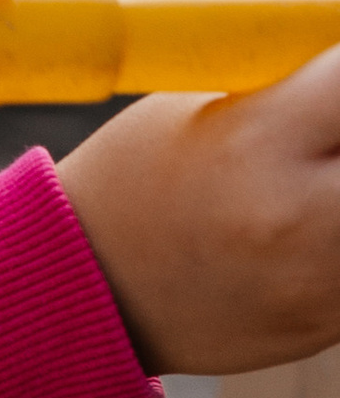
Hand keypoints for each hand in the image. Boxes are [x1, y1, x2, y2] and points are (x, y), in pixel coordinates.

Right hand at [59, 50, 339, 371]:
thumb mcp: (206, 107)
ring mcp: (320, 283)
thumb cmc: (138, 182)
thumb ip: (298, 86)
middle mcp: (301, 220)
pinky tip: (304, 228)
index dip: (338, 73)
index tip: (327, 79)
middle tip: (323, 140)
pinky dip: (338, 236)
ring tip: (310, 183)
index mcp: (259, 143)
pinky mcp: (329, 324)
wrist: (82, 290)